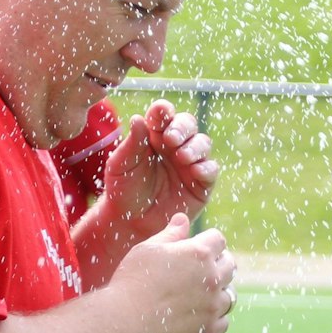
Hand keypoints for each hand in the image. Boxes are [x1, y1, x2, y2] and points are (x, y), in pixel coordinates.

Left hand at [99, 100, 219, 242]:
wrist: (130, 221)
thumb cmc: (122, 189)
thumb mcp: (120, 165)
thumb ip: (131, 144)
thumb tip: (138, 118)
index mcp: (154, 135)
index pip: (163, 115)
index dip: (164, 111)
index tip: (161, 112)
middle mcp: (175, 145)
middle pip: (188, 124)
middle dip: (182, 127)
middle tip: (171, 139)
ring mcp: (190, 163)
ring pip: (202, 144)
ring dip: (194, 147)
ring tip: (182, 156)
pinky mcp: (201, 184)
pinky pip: (211, 170)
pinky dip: (206, 168)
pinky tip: (196, 171)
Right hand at [106, 214, 236, 332]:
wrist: (124, 324)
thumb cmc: (132, 282)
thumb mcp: (147, 250)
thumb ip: (170, 234)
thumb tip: (182, 219)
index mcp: (199, 253)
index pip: (218, 240)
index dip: (207, 242)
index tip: (195, 248)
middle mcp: (213, 278)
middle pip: (229, 265)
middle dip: (217, 264)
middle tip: (198, 270)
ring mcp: (213, 307)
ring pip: (229, 295)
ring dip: (217, 292)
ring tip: (199, 295)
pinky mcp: (208, 331)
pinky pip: (223, 321)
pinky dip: (214, 317)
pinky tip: (197, 316)